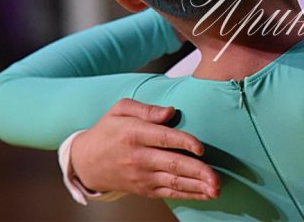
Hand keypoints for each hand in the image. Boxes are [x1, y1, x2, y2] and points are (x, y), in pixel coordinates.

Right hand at [70, 99, 219, 199]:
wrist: (86, 161)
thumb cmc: (108, 130)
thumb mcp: (120, 109)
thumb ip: (146, 109)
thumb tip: (171, 111)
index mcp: (134, 134)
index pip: (163, 138)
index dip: (183, 142)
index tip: (200, 147)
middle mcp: (139, 157)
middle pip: (172, 164)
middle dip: (197, 172)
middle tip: (216, 177)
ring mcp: (142, 176)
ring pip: (173, 182)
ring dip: (197, 187)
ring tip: (216, 188)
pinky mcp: (144, 188)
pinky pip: (169, 193)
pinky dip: (188, 195)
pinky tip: (205, 195)